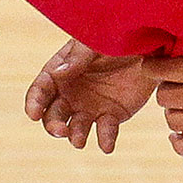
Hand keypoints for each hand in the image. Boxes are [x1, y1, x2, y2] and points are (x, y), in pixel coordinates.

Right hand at [25, 38, 156, 152]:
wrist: (148, 47)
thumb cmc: (115, 37)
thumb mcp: (95, 42)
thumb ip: (78, 57)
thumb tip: (57, 74)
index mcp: (61, 72)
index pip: (41, 90)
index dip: (34, 102)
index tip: (33, 114)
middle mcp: (71, 93)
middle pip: (54, 115)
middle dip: (53, 125)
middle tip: (61, 130)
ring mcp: (90, 107)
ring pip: (76, 128)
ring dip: (76, 136)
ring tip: (79, 140)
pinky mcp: (111, 116)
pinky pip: (105, 132)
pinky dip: (105, 140)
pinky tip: (107, 146)